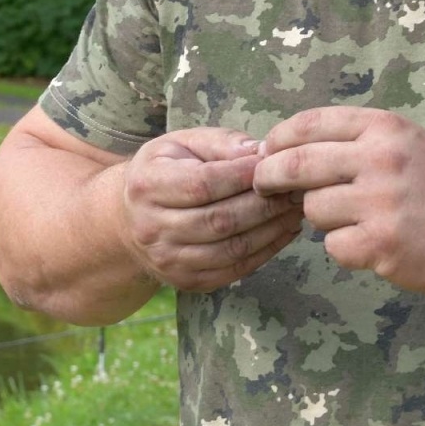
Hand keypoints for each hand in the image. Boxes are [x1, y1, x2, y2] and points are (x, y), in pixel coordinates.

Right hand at [122, 128, 304, 292]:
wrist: (128, 219)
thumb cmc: (165, 170)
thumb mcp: (182, 143)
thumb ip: (221, 143)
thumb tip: (262, 151)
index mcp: (147, 186)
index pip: (203, 184)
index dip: (243, 175)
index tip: (274, 163)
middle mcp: (152, 228)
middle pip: (220, 220)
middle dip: (265, 204)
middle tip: (296, 187)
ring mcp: (168, 260)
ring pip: (231, 249)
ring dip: (272, 229)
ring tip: (296, 207)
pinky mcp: (187, 282)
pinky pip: (235, 269)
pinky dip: (267, 251)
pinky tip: (285, 230)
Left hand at [253, 107, 424, 296]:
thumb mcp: (403, 140)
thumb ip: (351, 137)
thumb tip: (281, 144)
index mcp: (384, 127)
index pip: (309, 124)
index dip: (277, 139)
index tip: (265, 153)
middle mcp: (382, 160)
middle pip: (297, 164)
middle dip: (271, 177)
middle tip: (265, 186)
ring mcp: (382, 203)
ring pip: (312, 208)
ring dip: (320, 216)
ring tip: (350, 217)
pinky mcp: (381, 244)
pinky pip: (332, 245)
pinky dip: (343, 247)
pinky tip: (367, 242)